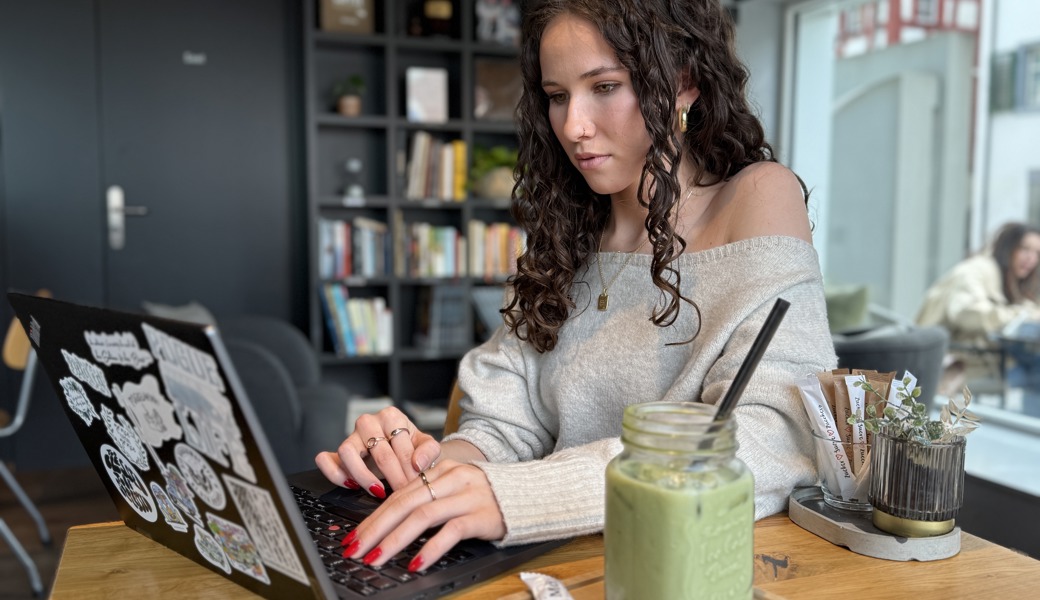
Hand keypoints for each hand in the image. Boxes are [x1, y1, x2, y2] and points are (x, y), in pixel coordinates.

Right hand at [314, 407, 439, 497]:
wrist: (403, 453)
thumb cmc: (413, 448)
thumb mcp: (427, 446)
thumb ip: (428, 451)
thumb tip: (417, 464)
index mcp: (391, 416)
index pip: (399, 444)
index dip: (408, 469)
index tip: (414, 485)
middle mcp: (368, 422)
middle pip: (377, 450)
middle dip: (392, 476)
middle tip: (400, 492)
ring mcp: (351, 436)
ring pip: (346, 451)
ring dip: (363, 475)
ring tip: (377, 490)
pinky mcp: (337, 452)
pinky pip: (325, 459)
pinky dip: (335, 474)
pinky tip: (352, 485)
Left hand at [339, 459, 506, 571]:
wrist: (531, 495)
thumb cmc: (488, 497)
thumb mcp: (455, 490)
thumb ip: (428, 499)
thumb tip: (390, 523)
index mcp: (441, 470)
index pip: (399, 494)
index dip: (372, 516)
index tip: (354, 536)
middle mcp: (452, 479)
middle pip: (404, 503)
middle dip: (375, 528)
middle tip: (355, 549)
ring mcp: (468, 496)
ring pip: (423, 515)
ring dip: (395, 539)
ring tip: (377, 558)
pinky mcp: (482, 514)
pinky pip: (452, 531)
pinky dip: (431, 548)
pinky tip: (416, 563)